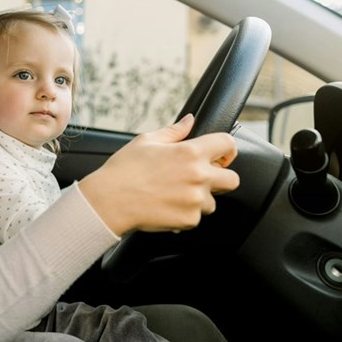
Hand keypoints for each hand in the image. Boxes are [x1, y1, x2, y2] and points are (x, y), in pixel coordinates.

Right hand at [78, 114, 238, 236]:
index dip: (226, 149)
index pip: (227, 144)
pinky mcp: (189, 220)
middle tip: (199, 179)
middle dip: (221, 178)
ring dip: (198, 199)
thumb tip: (190, 120)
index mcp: (190, 152)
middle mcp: (198, 176)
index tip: (219, 155)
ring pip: (212, 201)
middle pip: (233, 179)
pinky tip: (166, 207)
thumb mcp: (146, 141)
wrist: (108, 201)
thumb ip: (174, 131)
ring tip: (173, 195)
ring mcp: (196, 200)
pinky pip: (196, 217)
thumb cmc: (124, 170)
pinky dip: (184, 214)